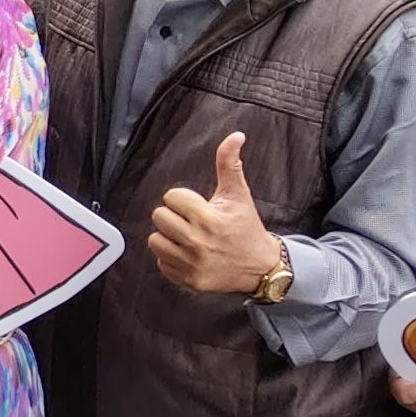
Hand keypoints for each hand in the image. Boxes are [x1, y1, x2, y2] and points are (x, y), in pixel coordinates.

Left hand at [148, 134, 286, 298]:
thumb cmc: (246, 227)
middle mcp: (198, 243)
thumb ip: (229, 164)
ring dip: (168, 236)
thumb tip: (235, 136)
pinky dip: (171, 258)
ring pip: (155, 240)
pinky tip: (188, 254)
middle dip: (174, 215)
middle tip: (192, 221)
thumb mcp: (239, 195)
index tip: (198, 206)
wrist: (260, 267)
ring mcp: (192, 264)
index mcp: (209, 219)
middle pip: (159, 216)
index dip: (183, 199)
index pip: (172, 197)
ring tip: (187, 236)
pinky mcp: (187, 280)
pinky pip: (160, 262)